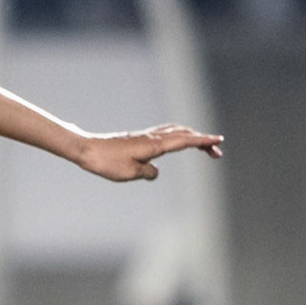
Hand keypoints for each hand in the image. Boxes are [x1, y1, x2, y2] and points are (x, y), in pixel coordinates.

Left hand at [75, 124, 222, 181]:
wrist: (86, 149)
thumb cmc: (106, 162)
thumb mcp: (130, 173)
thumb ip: (148, 173)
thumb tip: (154, 171)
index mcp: (154, 145)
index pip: (184, 141)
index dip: (203, 141)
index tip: (219, 141)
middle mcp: (152, 137)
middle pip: (184, 135)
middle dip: (202, 141)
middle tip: (218, 151)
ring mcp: (145, 136)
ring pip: (175, 131)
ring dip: (191, 136)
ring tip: (203, 145)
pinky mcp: (138, 139)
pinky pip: (165, 133)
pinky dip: (178, 135)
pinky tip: (178, 139)